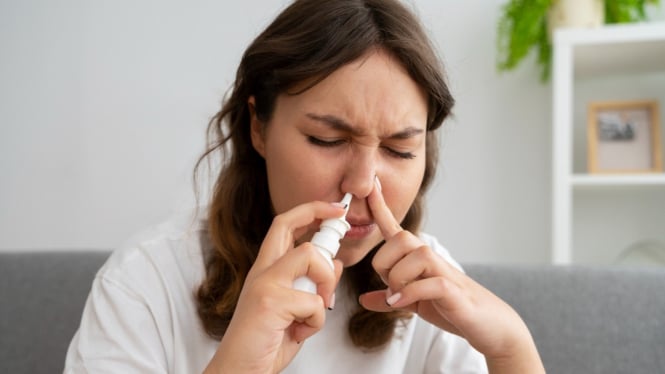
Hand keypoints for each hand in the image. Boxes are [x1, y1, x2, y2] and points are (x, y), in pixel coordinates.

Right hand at [205, 201, 344, 373]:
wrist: (240, 371)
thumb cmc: (265, 344)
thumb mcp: (296, 310)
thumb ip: (314, 285)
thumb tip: (336, 263)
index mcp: (266, 270)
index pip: (284, 225)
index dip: (310, 210)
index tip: (334, 209)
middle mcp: (262, 271)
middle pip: (287, 223)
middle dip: (319, 215)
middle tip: (339, 224)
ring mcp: (264, 283)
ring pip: (310, 256)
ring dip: (327, 281)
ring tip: (319, 307)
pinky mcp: (270, 301)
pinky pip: (314, 301)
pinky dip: (317, 320)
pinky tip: (300, 332)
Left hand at [358, 180, 543, 371]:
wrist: (492, 326)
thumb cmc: (455, 309)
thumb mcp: (416, 304)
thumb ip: (391, 298)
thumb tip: (365, 298)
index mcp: (420, 260)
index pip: (396, 229)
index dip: (381, 207)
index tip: (370, 185)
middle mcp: (432, 260)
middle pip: (400, 239)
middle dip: (385, 263)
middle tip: (389, 286)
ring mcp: (445, 273)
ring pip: (415, 256)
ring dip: (398, 280)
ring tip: (397, 299)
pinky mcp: (455, 292)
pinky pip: (430, 283)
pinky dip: (409, 294)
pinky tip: (400, 305)